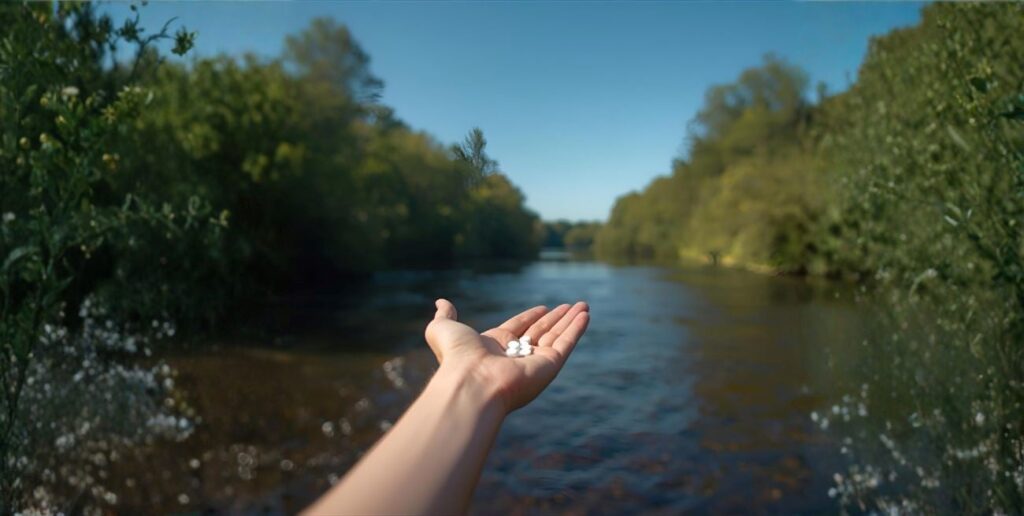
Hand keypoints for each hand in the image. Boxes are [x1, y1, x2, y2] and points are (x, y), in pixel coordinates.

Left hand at [424, 299, 589, 412]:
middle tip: (571, 306)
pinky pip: (566, 344)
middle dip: (556, 318)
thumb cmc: (456, 357)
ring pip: (557, 336)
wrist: (471, 382)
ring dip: (571, 320)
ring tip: (584, 305)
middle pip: (541, 332)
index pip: (518, 328)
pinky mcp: (549, 366)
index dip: (531, 317)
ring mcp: (534, 362)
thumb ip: (445, 315)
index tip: (544, 307)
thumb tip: (440, 303)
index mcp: (494, 347)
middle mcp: (516, 356)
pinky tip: (585, 315)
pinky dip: (576, 330)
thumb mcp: (443, 329)